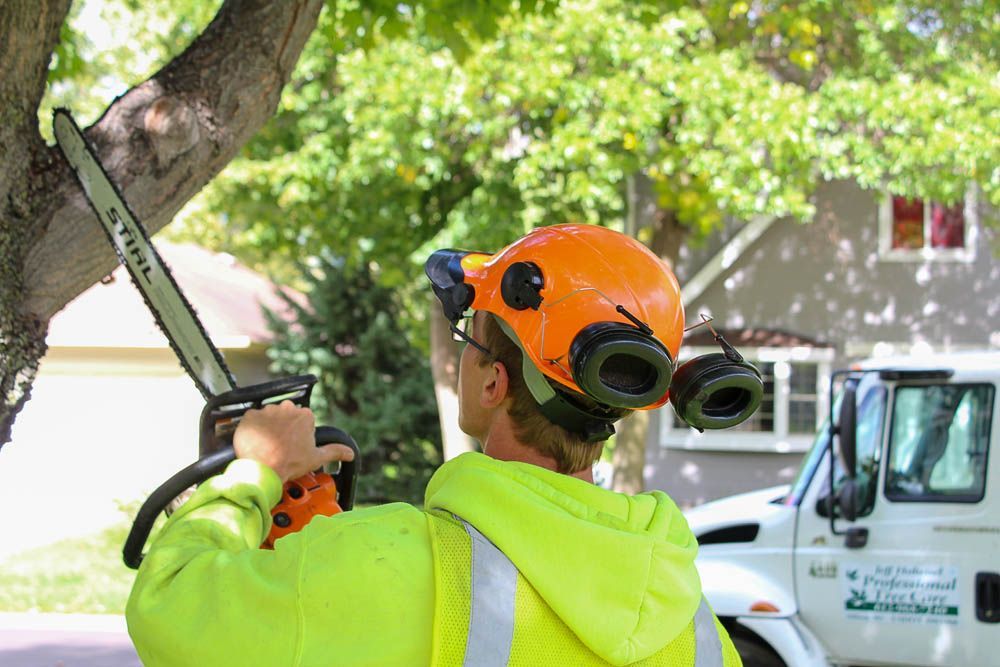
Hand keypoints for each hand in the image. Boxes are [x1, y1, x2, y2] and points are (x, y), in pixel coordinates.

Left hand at [233, 401, 354, 482]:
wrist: (263, 469)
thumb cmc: (290, 463)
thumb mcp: (316, 458)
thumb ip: (334, 451)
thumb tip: (350, 453)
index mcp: (305, 415)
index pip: (302, 421)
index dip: (298, 434)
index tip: (293, 445)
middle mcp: (287, 408)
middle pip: (285, 416)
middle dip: (283, 427)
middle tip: (280, 446)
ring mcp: (267, 410)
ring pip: (268, 417)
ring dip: (267, 427)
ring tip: (267, 445)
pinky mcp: (250, 415)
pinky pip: (252, 419)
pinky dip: (253, 429)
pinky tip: (256, 442)